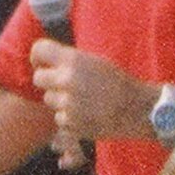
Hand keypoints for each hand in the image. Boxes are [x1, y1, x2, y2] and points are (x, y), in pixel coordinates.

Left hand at [29, 36, 148, 162]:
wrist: (137, 109)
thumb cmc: (117, 83)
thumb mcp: (95, 62)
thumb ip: (69, 60)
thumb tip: (46, 60)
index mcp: (73, 60)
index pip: (38, 51)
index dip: (38, 57)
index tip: (43, 63)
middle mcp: (67, 80)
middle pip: (38, 78)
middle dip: (48, 81)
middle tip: (63, 84)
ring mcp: (67, 104)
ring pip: (49, 99)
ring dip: (60, 100)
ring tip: (83, 100)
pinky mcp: (70, 123)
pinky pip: (59, 118)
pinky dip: (69, 118)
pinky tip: (87, 114)